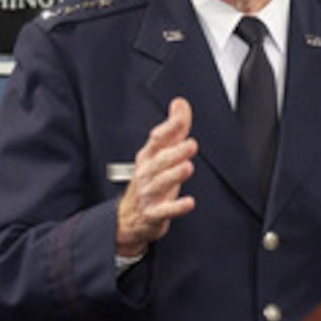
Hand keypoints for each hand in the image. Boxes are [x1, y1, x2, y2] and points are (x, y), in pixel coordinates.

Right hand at [115, 97, 198, 256]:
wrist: (129, 217)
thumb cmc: (150, 180)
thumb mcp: (160, 153)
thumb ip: (174, 129)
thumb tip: (180, 103)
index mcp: (148, 156)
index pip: (157, 140)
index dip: (168, 129)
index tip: (180, 119)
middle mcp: (146, 173)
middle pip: (160, 160)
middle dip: (175, 152)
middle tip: (191, 144)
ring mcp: (148, 193)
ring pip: (161, 183)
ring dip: (174, 175)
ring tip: (187, 167)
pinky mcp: (153, 213)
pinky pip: (164, 210)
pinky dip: (176, 207)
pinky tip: (189, 202)